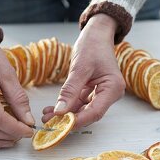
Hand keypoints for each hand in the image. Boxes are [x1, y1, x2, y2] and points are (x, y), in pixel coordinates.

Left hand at [42, 14, 125, 128]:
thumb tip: (60, 111)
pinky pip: (79, 101)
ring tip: (47, 116)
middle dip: (69, 118)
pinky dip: (67, 104)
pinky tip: (53, 108)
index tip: (60, 125)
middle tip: (49, 122)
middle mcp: (109, 93)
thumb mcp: (80, 68)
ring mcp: (101, 93)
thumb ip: (70, 90)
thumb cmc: (93, 45)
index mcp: (113, 88)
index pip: (95, 112)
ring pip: (82, 109)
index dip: (78, 121)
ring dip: (65, 113)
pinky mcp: (92, 90)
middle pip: (89, 113)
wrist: (96, 33)